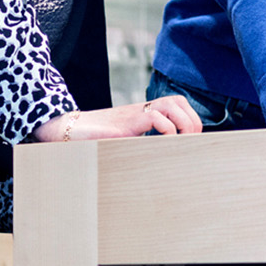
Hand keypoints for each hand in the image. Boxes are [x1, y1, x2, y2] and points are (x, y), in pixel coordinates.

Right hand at [30, 95, 202, 141]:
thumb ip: (140, 145)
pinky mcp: (127, 122)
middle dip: (192, 119)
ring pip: (171, 104)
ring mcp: (135, 114)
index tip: (195, 139)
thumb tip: (161, 165)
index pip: (177, 104)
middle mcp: (142, 110)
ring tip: (184, 139)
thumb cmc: (94, 139)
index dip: (191, 117)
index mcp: (144, 114)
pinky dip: (166, 127)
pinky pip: (154, 117)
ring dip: (184, 121)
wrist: (70, 131)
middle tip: (193, 139)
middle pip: (179, 101)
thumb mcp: (124, 142)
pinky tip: (164, 140)